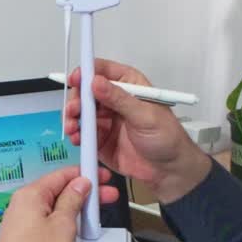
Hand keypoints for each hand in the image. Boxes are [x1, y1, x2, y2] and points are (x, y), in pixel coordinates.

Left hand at [0, 166, 120, 241]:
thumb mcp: (64, 224)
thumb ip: (73, 200)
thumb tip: (79, 185)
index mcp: (29, 196)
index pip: (60, 175)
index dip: (83, 175)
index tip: (99, 177)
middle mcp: (19, 207)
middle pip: (56, 193)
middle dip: (83, 195)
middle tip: (104, 198)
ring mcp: (18, 225)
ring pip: (52, 211)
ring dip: (73, 212)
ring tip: (92, 219)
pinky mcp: (21, 241)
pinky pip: (44, 226)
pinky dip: (61, 226)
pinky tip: (74, 233)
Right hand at [64, 59, 212, 203]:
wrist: (167, 170)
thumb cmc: (167, 138)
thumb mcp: (145, 115)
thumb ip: (119, 99)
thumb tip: (97, 83)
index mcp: (129, 85)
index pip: (103, 71)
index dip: (87, 72)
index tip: (76, 79)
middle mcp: (115, 100)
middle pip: (86, 91)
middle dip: (76, 100)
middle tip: (74, 110)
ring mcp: (106, 119)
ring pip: (81, 112)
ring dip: (73, 118)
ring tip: (73, 127)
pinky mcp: (100, 137)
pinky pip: (82, 132)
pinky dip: (76, 134)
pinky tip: (77, 138)